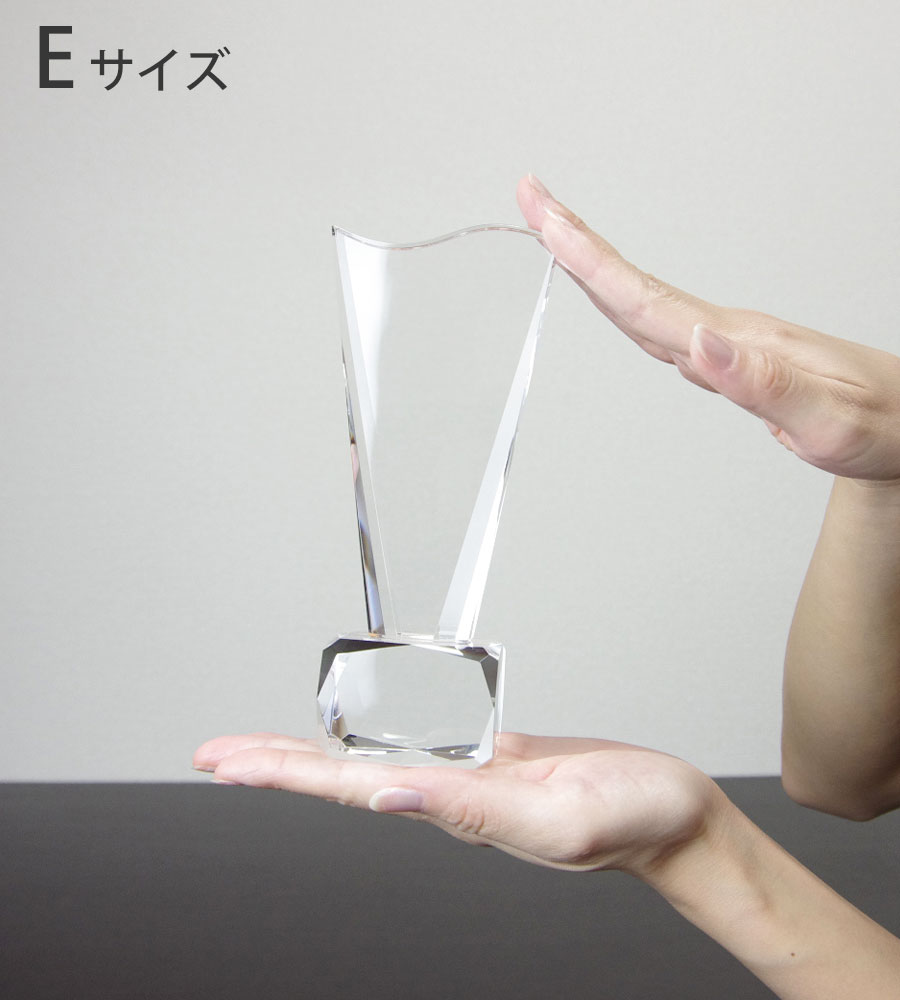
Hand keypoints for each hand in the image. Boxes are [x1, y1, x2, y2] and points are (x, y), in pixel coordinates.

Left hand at [193, 731, 721, 877]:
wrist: (672, 816)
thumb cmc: (633, 818)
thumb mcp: (559, 814)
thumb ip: (477, 810)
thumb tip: (391, 798)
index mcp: (458, 810)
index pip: (350, 791)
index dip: (284, 776)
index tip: (226, 765)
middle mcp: (449, 798)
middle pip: (344, 779)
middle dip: (275, 765)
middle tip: (213, 753)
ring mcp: (466, 779)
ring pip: (373, 762)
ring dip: (314, 752)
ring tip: (264, 747)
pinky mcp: (489, 759)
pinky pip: (415, 745)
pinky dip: (372, 738)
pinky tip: (355, 736)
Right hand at [518, 175, 899, 483]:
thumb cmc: (881, 427)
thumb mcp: (829, 420)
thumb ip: (763, 385)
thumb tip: (696, 345)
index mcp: (740, 341)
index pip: (648, 297)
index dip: (590, 260)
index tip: (546, 218)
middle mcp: (728, 332)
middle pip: (635, 284)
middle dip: (577, 242)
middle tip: (532, 198)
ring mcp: (729, 342)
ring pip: (644, 301)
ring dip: (594, 266)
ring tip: (554, 233)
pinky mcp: (732, 357)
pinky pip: (663, 325)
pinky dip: (624, 303)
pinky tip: (612, 299)